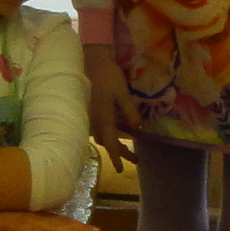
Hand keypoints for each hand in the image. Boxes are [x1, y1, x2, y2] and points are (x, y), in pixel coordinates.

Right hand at [0, 209, 99, 230]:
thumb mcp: (11, 221)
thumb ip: (25, 226)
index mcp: (33, 216)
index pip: (59, 221)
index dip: (77, 226)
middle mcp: (31, 216)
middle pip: (60, 223)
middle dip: (79, 229)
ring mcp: (21, 219)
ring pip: (49, 227)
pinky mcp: (10, 224)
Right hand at [82, 51, 139, 170]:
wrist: (91, 60)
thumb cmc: (108, 76)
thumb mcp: (122, 93)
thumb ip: (129, 111)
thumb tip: (138, 127)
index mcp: (103, 119)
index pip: (110, 144)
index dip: (116, 157)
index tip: (120, 170)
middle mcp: (95, 121)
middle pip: (108, 142)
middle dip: (120, 152)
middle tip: (136, 160)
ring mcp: (92, 115)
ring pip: (103, 135)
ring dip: (115, 143)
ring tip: (129, 149)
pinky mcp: (92, 109)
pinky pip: (101, 126)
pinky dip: (110, 132)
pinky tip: (120, 130)